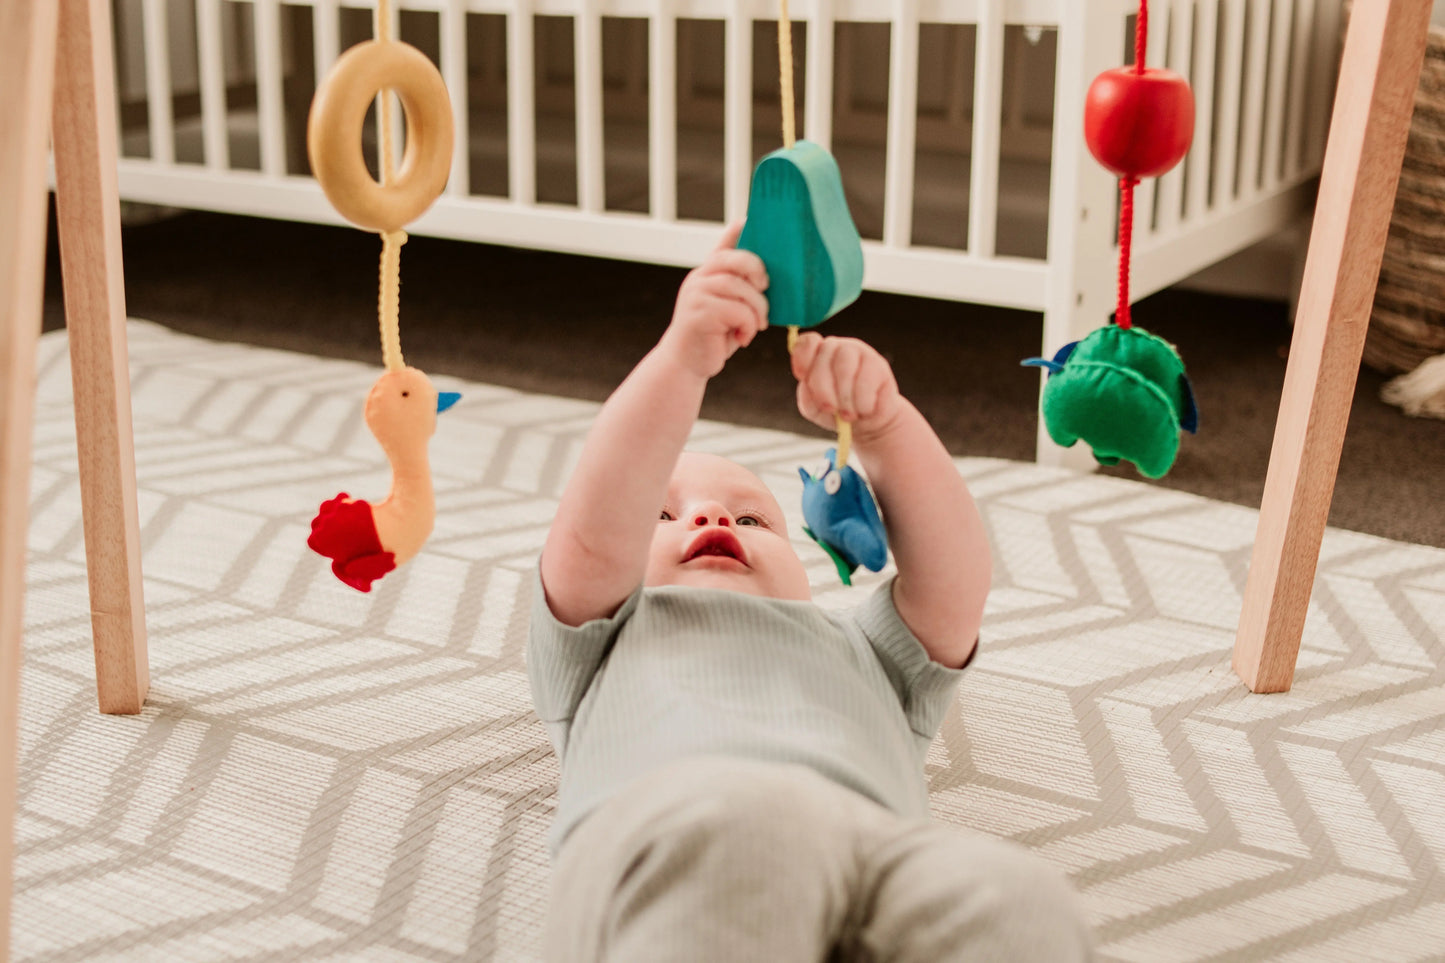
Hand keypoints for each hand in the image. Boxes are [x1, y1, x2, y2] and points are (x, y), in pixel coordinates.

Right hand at [660, 221, 769, 378]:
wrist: (686, 363)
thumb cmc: (715, 335)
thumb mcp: (730, 308)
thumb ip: (742, 288)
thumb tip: (770, 278)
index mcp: (709, 272)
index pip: (726, 243)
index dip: (740, 228)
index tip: (752, 219)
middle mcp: (700, 277)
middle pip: (736, 259)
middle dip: (758, 272)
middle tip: (765, 289)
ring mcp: (696, 293)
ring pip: (741, 289)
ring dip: (757, 310)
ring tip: (755, 326)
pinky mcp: (698, 313)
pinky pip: (738, 312)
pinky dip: (748, 327)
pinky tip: (742, 338)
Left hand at [791, 332, 902, 441]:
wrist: (869, 425)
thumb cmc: (838, 413)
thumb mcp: (815, 410)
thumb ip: (806, 397)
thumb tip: (806, 385)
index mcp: (817, 355)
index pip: (806, 343)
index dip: (802, 358)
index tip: (803, 377)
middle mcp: (837, 348)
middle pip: (823, 359)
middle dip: (823, 391)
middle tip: (830, 409)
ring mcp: (859, 352)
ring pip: (844, 368)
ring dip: (844, 398)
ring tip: (848, 414)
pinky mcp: (878, 364)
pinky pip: (865, 381)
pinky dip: (862, 402)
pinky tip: (865, 409)